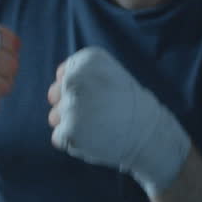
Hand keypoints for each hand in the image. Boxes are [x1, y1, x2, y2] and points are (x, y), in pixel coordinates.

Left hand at [47, 47, 189, 195]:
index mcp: (87, 60)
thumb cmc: (126, 104)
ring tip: (97, 125)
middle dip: (70, 105)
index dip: (79, 89)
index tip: (99, 94)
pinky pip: (58, 137)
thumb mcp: (108, 73)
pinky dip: (73, 141)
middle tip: (98, 111)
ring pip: (54, 117)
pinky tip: (94, 137)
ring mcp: (71, 105)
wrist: (147, 132)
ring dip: (71, 124)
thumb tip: (57, 83)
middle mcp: (75, 78)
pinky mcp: (69, 130)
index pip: (63, 75)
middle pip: (54, 94)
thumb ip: (80, 72)